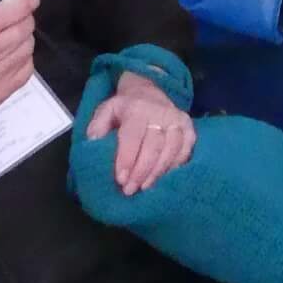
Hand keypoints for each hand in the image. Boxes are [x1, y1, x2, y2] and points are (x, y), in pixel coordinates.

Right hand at [0, 0, 37, 142]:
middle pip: (19, 32)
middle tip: (23, 20)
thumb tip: (9, 7)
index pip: (2, 16)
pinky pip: (27, 68)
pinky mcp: (1, 93)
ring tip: (15, 40)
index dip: (22, 6)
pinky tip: (14, 57)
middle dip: (26, 21)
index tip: (31, 2)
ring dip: (25, 39)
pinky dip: (25, 58)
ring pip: (26, 48)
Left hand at [86, 71, 195, 195]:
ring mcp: (177, 120)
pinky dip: (176, 165)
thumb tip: (94, 142)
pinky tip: (164, 177)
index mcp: (137, 109)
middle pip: (154, 146)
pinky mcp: (189, 127)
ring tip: (145, 187)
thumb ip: (98, 125)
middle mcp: (160, 113)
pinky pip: (186, 149)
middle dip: (141, 171)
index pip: (133, 136)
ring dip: (158, 171)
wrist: (149, 92)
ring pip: (172, 149)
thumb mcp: (106, 110)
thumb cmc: (125, 108)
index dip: (127, 159)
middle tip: (130, 190)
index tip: (121, 180)